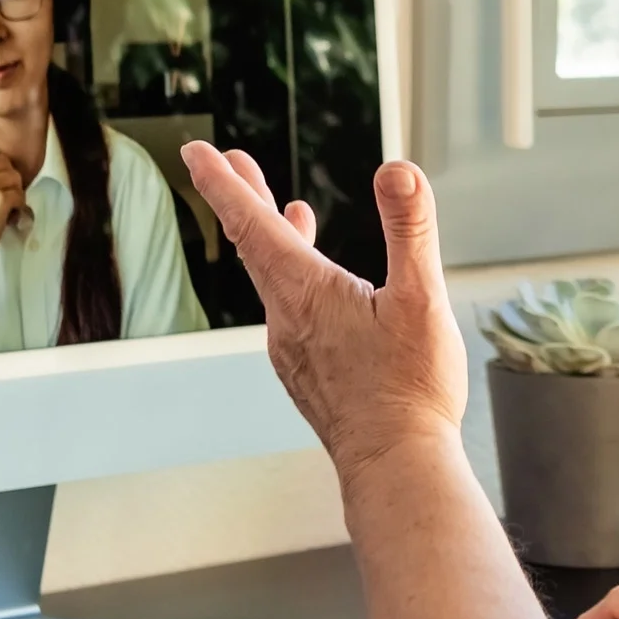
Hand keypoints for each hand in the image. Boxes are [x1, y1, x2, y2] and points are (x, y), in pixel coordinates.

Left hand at [179, 145, 467, 474]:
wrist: (396, 465)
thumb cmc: (410, 388)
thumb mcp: (421, 297)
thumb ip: (410, 230)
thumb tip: (398, 170)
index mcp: (306, 292)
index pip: (251, 223)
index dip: (223, 183)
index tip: (196, 152)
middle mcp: (287, 319)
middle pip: (254, 247)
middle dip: (243, 199)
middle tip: (227, 163)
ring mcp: (293, 350)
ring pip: (274, 281)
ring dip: (273, 240)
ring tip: (287, 212)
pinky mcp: (308, 374)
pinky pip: (291, 313)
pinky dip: (295, 281)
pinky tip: (324, 290)